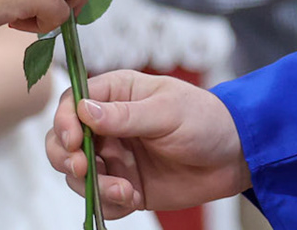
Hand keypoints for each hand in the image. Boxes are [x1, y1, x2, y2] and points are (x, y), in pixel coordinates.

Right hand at [44, 69, 250, 217]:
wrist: (233, 158)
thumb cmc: (205, 120)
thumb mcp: (167, 111)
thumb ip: (125, 115)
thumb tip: (84, 110)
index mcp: (116, 94)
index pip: (72, 102)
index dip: (64, 121)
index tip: (74, 139)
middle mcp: (109, 125)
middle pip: (63, 139)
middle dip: (65, 156)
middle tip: (81, 168)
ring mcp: (115, 157)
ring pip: (77, 173)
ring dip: (92, 185)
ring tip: (124, 189)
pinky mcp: (126, 185)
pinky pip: (101, 198)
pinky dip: (108, 203)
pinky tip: (133, 199)